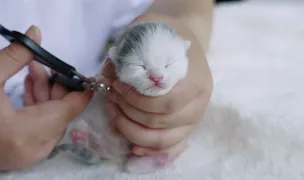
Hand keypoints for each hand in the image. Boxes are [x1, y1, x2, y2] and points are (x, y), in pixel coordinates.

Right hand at [0, 26, 91, 171]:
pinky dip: (38, 109)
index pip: (68, 110)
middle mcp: (33, 149)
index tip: (87, 76)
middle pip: (60, 115)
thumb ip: (15, 56)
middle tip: (45, 66)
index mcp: (27, 133)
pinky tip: (30, 87)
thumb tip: (36, 32)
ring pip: (51, 121)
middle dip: (57, 88)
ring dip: (46, 96)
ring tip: (33, 71)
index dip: (81, 92)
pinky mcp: (22, 155)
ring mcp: (28, 156)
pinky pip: (41, 129)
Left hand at [102, 29, 211, 158]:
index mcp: (196, 80)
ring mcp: (194, 119)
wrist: (185, 44)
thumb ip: (131, 46)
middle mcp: (199, 104)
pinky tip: (133, 147)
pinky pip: (170, 148)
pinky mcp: (186, 129)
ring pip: (163, 140)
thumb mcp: (151, 29)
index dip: (137, 99)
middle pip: (162, 122)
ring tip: (114, 116)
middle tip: (111, 98)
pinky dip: (150, 151)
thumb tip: (108, 73)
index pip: (167, 102)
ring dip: (132, 132)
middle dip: (129, 113)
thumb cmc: (168, 37)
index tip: (117, 86)